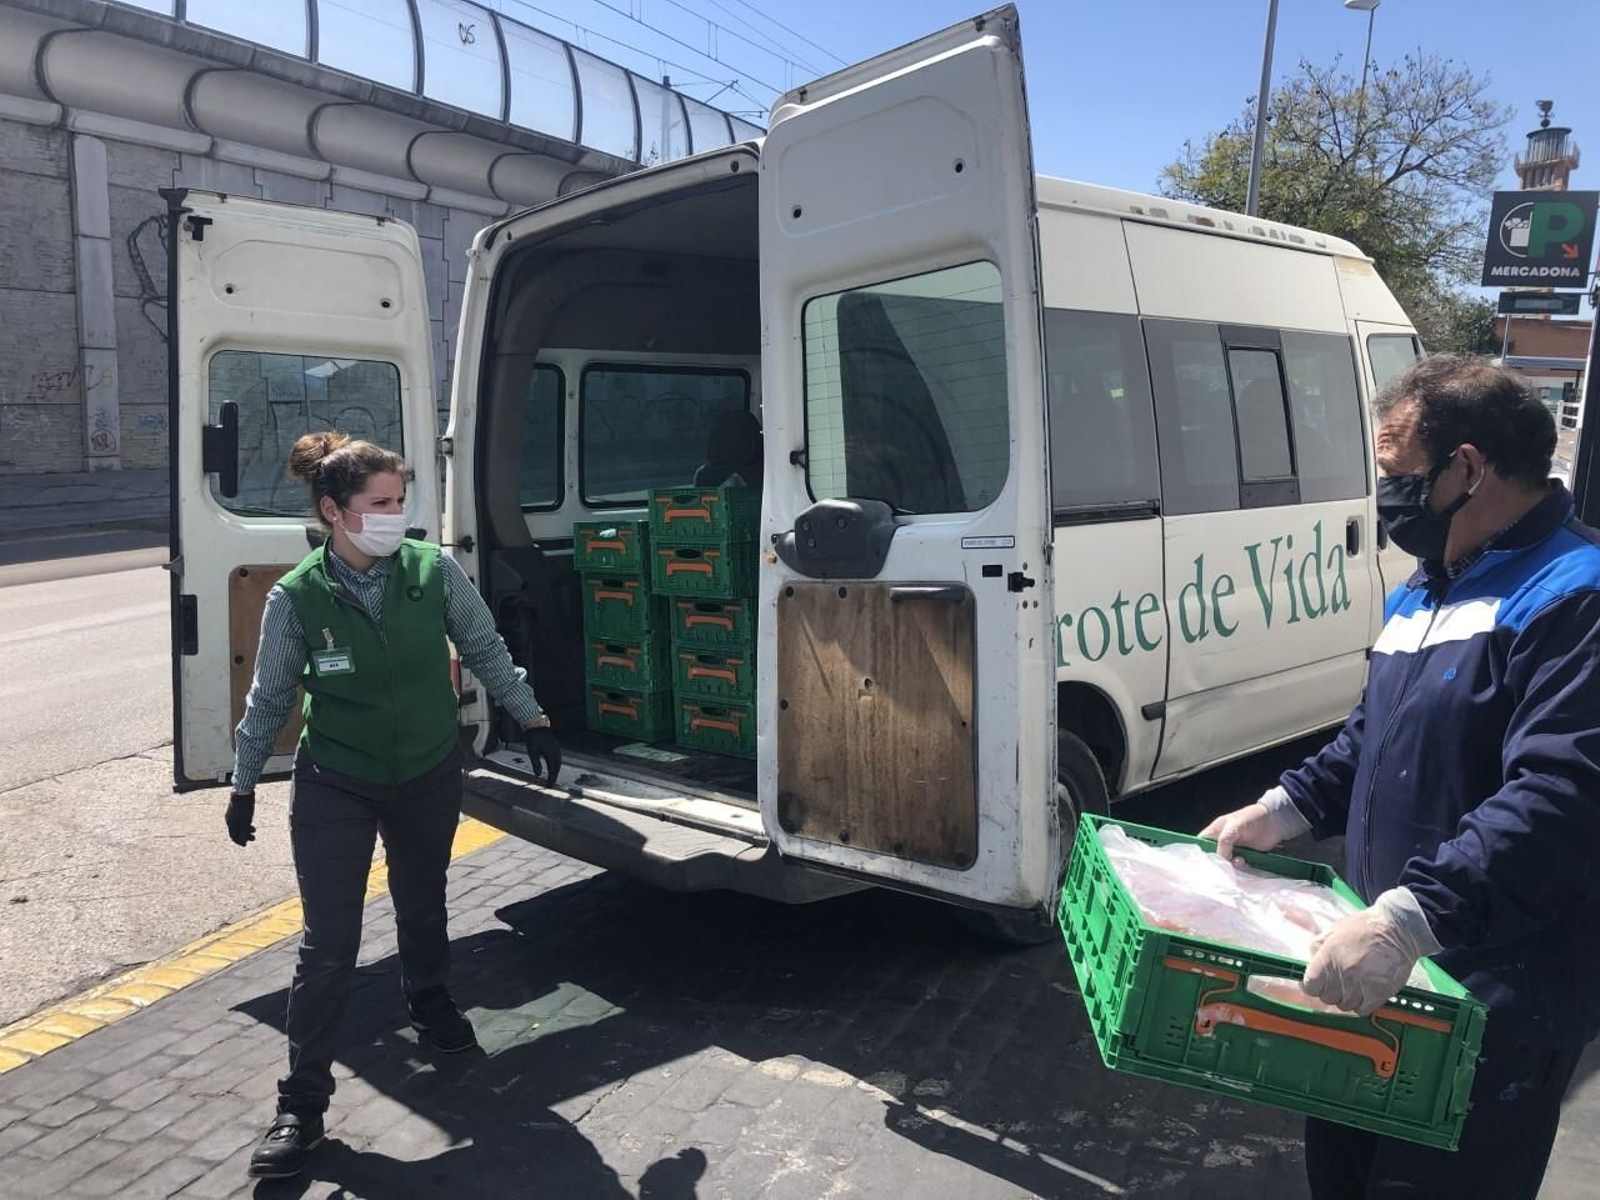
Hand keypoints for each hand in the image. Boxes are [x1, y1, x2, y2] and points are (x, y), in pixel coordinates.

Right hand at [226, 792, 255, 846]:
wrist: (243, 792)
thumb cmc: (244, 807)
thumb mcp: (245, 822)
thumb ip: (244, 832)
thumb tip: (244, 843)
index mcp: (230, 823)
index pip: (233, 836)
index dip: (239, 841)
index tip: (245, 845)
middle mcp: (230, 819)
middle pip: (237, 830)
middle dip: (245, 836)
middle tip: (253, 839)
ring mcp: (234, 813)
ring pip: (240, 824)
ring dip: (247, 829)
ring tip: (254, 831)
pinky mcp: (238, 808)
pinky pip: (241, 818)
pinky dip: (246, 822)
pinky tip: (251, 822)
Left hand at [524, 725, 560, 783]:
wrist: (536, 726)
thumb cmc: (533, 738)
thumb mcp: (532, 752)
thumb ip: (536, 764)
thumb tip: (538, 775)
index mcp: (552, 754)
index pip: (553, 770)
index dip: (551, 779)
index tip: (548, 786)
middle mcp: (556, 752)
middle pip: (557, 767)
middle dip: (554, 776)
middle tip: (550, 784)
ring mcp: (556, 749)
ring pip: (558, 763)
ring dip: (555, 771)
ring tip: (551, 777)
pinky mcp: (555, 747)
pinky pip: (557, 758)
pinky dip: (555, 765)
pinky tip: (551, 766)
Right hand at [1198, 786, 1310, 860]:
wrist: (1275, 822)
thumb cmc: (1251, 818)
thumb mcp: (1234, 826)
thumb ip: (1224, 841)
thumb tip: (1221, 859)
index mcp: (1215, 832)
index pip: (1201, 844)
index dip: (1200, 854)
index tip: (1204, 864)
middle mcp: (1222, 842)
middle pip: (1213, 857)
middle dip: (1217, 863)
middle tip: (1224, 865)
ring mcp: (1234, 851)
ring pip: (1225, 864)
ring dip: (1231, 866)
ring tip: (1240, 860)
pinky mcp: (1245, 857)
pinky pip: (1238, 867)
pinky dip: (1240, 868)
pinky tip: (1245, 863)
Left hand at [1302, 887, 1441, 1014]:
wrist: (1396, 929)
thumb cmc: (1364, 927)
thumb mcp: (1333, 930)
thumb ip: (1317, 948)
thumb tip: (1310, 965)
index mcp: (1328, 957)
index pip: (1310, 987)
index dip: (1312, 986)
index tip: (1316, 983)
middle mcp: (1343, 973)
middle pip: (1327, 998)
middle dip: (1329, 991)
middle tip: (1337, 982)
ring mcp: (1361, 985)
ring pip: (1344, 1006)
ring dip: (1346, 998)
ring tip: (1352, 986)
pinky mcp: (1379, 993)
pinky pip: (1362, 1010)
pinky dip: (1361, 1004)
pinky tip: (1363, 993)